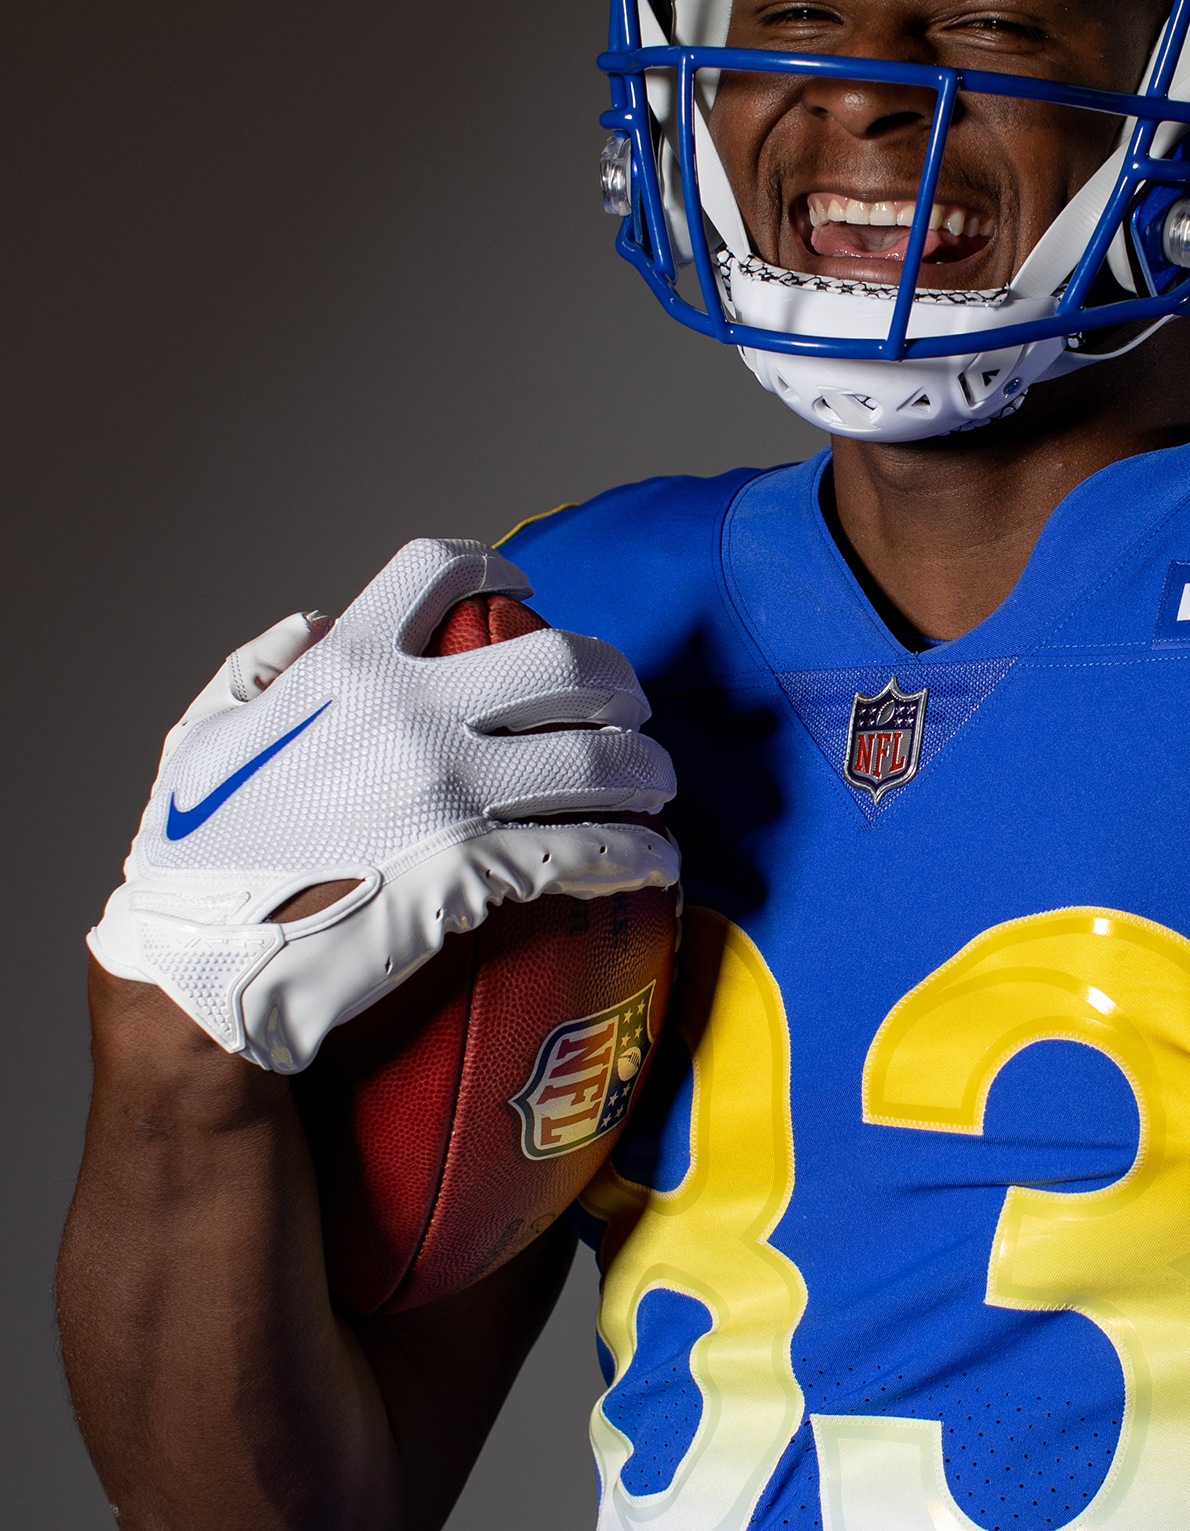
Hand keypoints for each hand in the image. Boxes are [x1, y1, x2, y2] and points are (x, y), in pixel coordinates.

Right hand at [89, 536, 677, 1072]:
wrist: (201, 960)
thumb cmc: (191, 858)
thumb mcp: (205, 735)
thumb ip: (261, 667)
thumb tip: (315, 624)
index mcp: (346, 665)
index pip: (436, 571)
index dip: (492, 570)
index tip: (525, 591)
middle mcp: (409, 711)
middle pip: (561, 662)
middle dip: (615, 679)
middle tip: (627, 706)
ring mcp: (448, 789)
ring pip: (595, 756)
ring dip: (646, 769)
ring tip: (656, 784)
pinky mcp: (476, 869)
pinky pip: (590, 849)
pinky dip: (638, 853)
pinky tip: (655, 861)